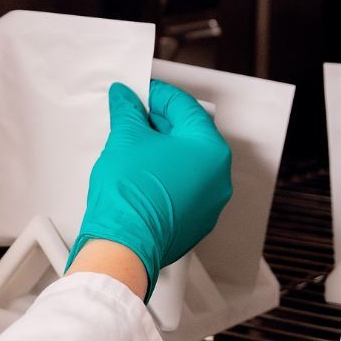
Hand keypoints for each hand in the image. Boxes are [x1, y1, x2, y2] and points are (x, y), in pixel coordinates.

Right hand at [67, 80, 232, 298]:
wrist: (122, 246)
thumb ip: (128, 112)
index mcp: (210, 150)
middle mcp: (218, 177)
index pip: (185, 107)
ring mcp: (209, 203)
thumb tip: (126, 99)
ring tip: (135, 146)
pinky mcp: (196, 223)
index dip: (158, 95)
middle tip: (135, 116)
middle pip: (190, 136)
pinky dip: (166, 177)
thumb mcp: (126, 139)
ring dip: (164, 151)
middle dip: (161, 123)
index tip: (142, 93)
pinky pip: (184, 190)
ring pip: (188, 165)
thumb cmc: (130, 199)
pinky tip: (143, 174)